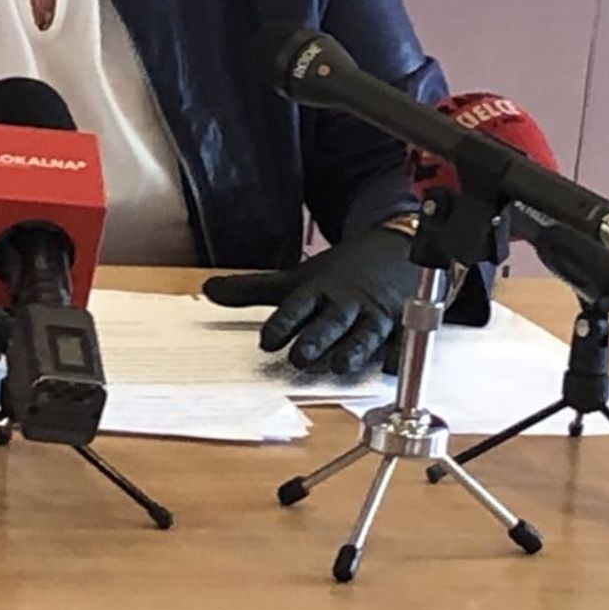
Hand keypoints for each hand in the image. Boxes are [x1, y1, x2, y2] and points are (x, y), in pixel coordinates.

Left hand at [202, 228, 416, 374]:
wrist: (393, 245)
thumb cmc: (340, 271)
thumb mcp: (296, 277)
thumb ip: (253, 289)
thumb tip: (207, 290)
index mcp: (318, 290)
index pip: (298, 306)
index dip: (283, 323)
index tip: (267, 341)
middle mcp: (346, 302)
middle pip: (330, 321)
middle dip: (317, 337)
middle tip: (301, 356)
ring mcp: (375, 314)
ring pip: (364, 332)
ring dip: (353, 348)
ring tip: (341, 364)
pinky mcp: (400, 325)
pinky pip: (401, 340)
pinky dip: (398, 352)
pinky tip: (390, 364)